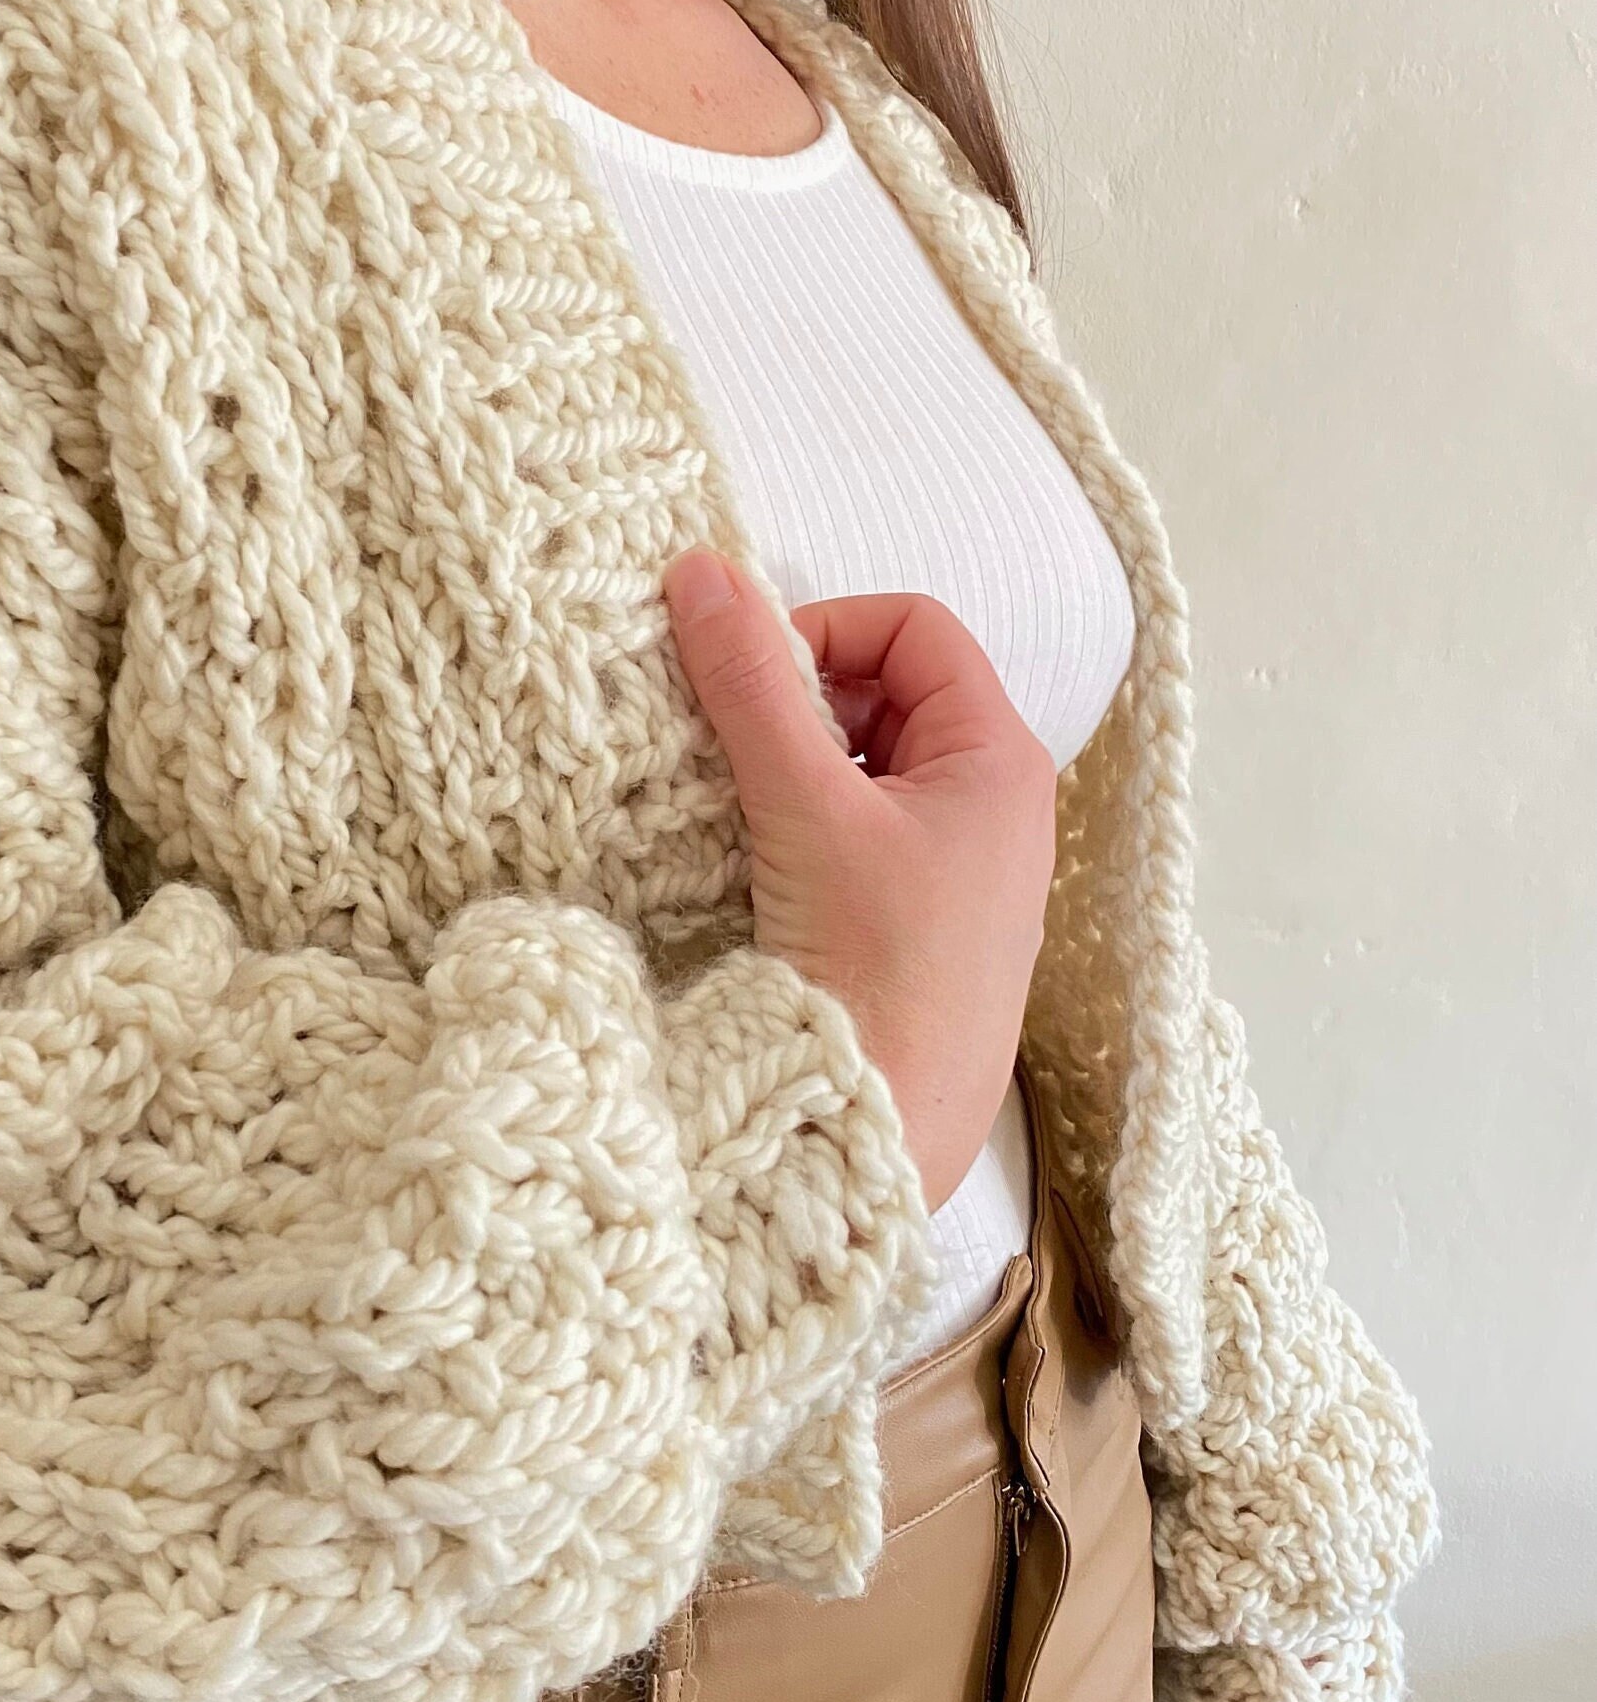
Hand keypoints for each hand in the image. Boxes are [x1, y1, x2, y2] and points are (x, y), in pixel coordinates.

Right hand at [660, 547, 1056, 1211]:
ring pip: (870, 767)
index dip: (825, 630)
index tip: (751, 678)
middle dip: (806, 703)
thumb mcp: (808, 808)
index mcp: (999, 759)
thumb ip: (753, 685)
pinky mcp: (923, 924)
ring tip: (744, 808)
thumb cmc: (879, 967)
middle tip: (738, 745)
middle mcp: (995, 806)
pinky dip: (806, 828)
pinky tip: (759, 865)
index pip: (914, 628)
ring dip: (799, 768)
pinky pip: (863, 834)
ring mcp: (962, 869)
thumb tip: (701, 572)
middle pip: (892, 692)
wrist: (889, 1129)